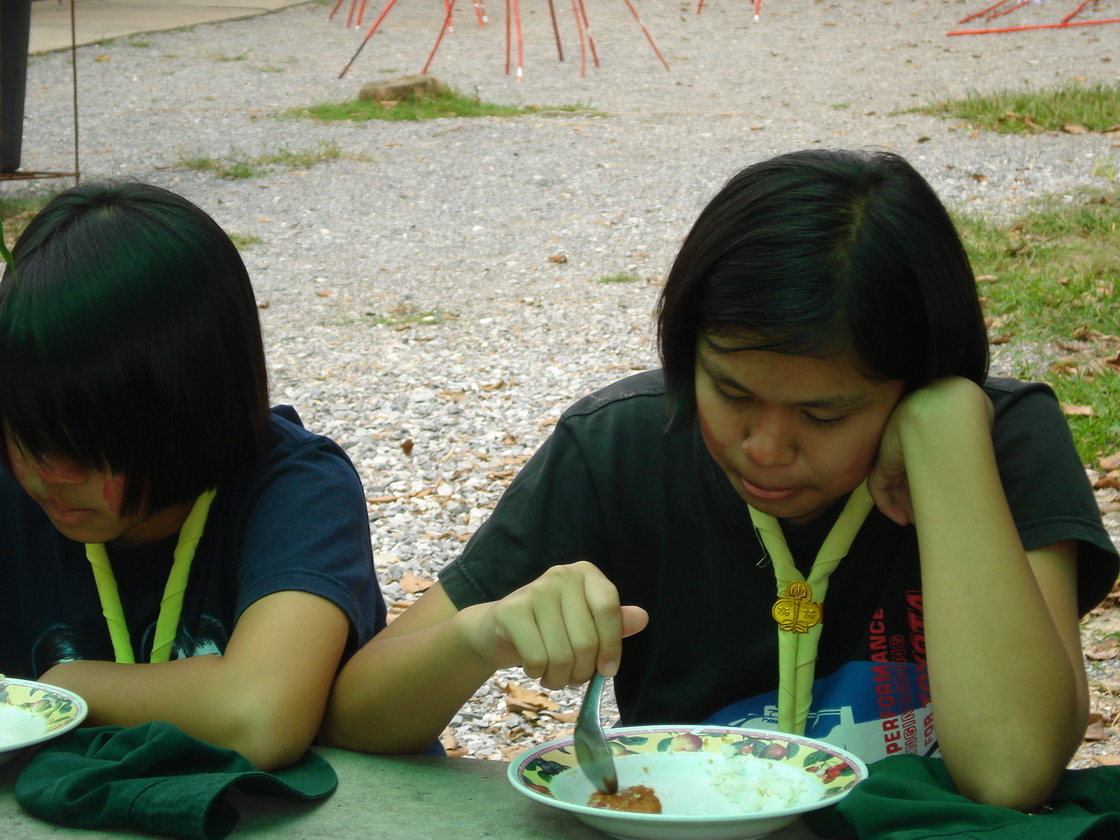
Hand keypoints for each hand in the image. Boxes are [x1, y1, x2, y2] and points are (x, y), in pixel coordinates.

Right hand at [456, 561, 648, 688]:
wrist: (497, 630)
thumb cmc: (550, 629)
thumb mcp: (585, 624)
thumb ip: (613, 623)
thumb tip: (642, 618)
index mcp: (585, 574)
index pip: (608, 608)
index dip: (612, 645)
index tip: (608, 670)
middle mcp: (561, 575)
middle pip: (587, 639)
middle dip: (582, 672)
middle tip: (574, 677)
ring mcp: (534, 590)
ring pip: (562, 655)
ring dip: (560, 678)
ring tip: (554, 675)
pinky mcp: (512, 611)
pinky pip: (538, 659)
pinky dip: (538, 674)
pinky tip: (534, 667)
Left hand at [868, 377, 993, 527]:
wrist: (946, 409)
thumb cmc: (965, 417)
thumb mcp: (971, 425)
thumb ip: (970, 439)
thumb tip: (977, 460)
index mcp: (925, 432)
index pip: (923, 461)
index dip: (932, 483)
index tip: (943, 501)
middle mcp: (907, 441)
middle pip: (908, 475)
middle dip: (919, 499)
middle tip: (931, 518)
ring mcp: (893, 451)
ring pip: (895, 485)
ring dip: (908, 506)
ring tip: (922, 523)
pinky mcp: (883, 462)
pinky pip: (879, 488)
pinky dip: (888, 506)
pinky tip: (903, 520)